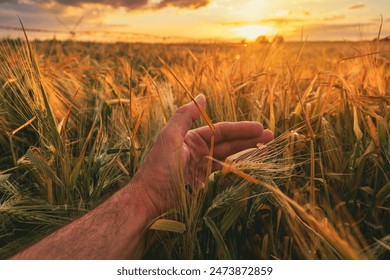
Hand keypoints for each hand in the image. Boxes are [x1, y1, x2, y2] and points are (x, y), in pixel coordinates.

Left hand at [133, 94, 273, 217]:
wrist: (149, 198)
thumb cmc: (159, 167)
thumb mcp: (169, 137)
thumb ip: (185, 115)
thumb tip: (202, 95)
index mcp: (192, 137)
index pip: (222, 131)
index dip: (241, 128)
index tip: (260, 127)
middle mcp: (198, 150)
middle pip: (228, 143)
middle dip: (249, 139)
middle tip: (271, 136)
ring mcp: (201, 166)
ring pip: (228, 157)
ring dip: (247, 153)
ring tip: (267, 149)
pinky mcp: (203, 182)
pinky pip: (223, 172)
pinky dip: (237, 168)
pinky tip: (251, 165)